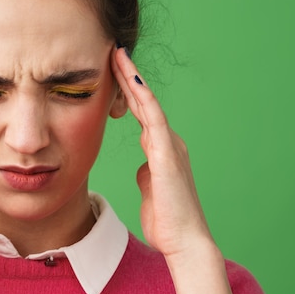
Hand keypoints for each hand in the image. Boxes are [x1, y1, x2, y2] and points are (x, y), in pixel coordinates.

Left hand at [111, 48, 212, 257]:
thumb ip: (148, 174)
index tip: (111, 71)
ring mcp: (169, 144)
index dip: (127, 91)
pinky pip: (153, 118)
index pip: (141, 112)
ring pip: (148, 103)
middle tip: (112, 52)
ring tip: (117, 55)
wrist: (183, 241)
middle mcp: (166, 141)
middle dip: (128, 76)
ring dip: (132, 78)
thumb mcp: (150, 190)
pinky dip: (142, 97)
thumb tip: (143, 167)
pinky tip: (131, 78)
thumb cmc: (166, 218)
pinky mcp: (166, 153)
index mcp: (161, 149)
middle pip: (143, 102)